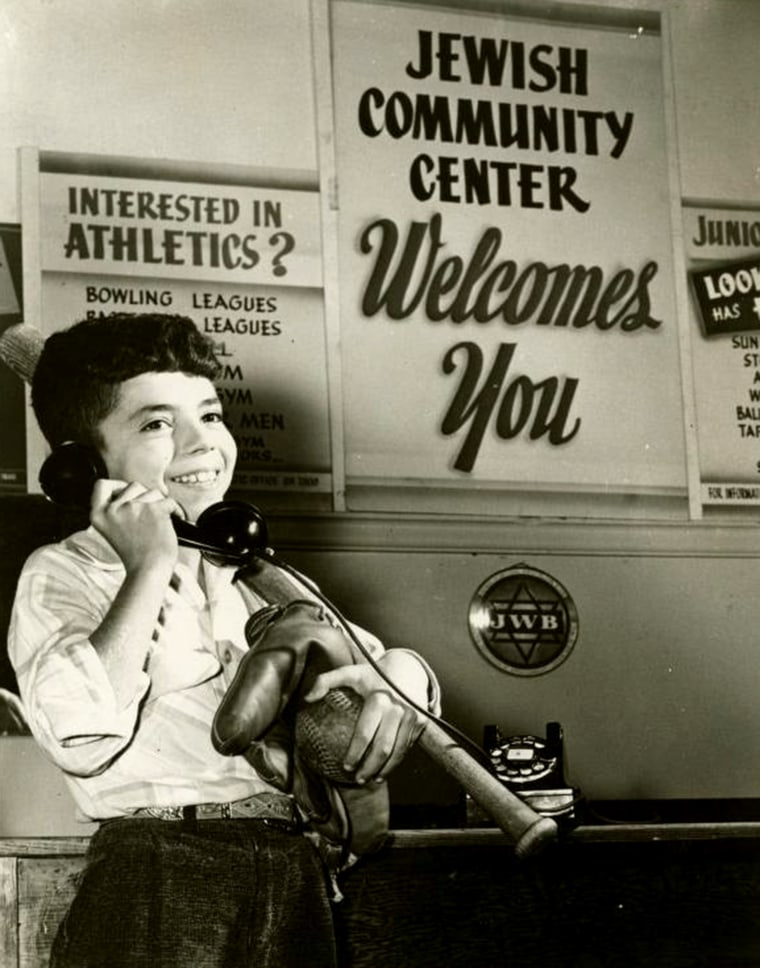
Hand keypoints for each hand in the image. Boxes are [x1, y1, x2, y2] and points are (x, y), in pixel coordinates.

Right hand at [90, 479, 180, 576]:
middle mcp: (113, 509)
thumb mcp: (114, 529)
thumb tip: (135, 491)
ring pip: (153, 492)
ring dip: (160, 504)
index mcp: (98, 515)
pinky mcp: (154, 509)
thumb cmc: (136, 555)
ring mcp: (133, 507)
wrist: (148, 571)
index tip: (128, 493)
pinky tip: (174, 522)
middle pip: (133, 485)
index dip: (117, 485)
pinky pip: (170, 502)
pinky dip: (177, 511)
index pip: (101, 485)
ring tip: (158, 524)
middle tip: (149, 518)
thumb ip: (117, 509)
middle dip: (145, 497)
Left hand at [303, 663, 426, 784]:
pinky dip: (397, 761)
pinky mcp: (422, 721)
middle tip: (357, 778)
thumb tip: (307, 698)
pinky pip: (407, 746)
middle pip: (383, 747)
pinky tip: (385, 769)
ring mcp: (413, 716)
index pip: (365, 733)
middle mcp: (398, 708)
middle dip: (369, 767)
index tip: (345, 766)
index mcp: (379, 698)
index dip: (355, 753)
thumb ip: (326, 681)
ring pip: (398, 751)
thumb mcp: (350, 672)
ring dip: (385, 770)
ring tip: (372, 779)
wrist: (407, 668)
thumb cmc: (372, 675)